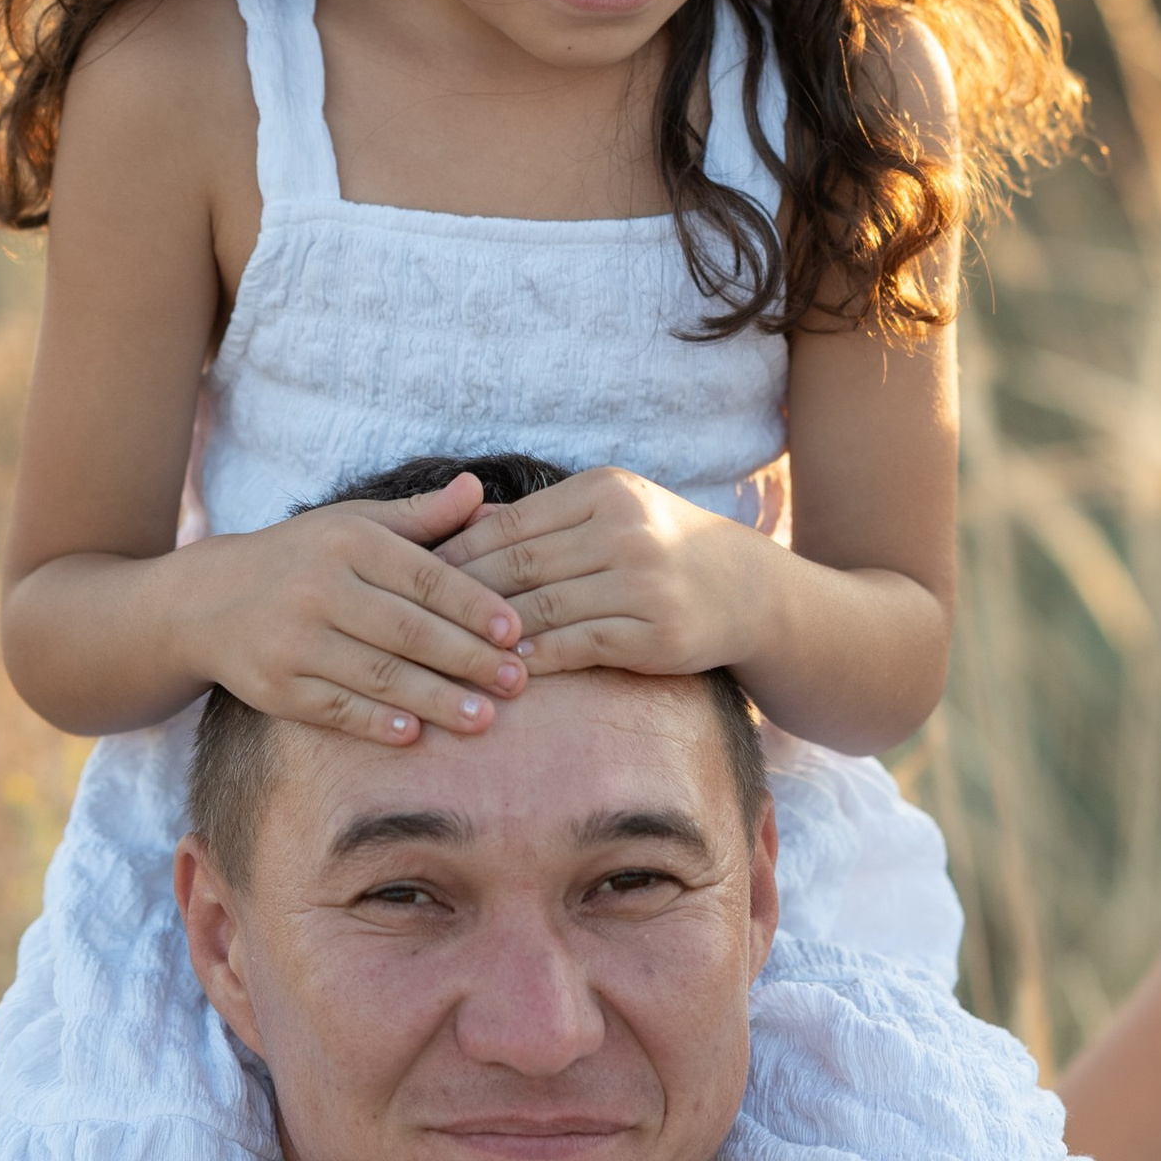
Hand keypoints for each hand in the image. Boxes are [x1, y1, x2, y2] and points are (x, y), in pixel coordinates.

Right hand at [203, 479, 529, 746]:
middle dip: (468, 659)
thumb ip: (421, 516)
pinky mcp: (275, 687)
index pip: (425, 576)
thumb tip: (480, 490)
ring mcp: (293, 641)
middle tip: (518, 682)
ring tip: (485, 718)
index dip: (475, 605)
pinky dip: (377, 723)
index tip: (516, 632)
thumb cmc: (303, 558)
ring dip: (437, 700)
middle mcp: (318, 587)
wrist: (207, 602)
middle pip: (408, 630)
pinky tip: (416, 734)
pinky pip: (336, 709)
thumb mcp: (354, 524)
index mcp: (347, 542)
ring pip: (379, 675)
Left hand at [436, 470, 775, 681]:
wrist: (747, 589)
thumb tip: (461, 524)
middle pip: (520, 567)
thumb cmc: (661, 546)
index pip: (510, 524)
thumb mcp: (611, 511)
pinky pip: (581, 645)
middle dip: (462, 596)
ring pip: (545, 609)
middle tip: (414, 620)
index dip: (457, 553)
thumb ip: (542, 520)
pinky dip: (540, 658)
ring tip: (449, 651)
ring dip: (493, 635)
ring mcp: (644, 582)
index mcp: (605, 490)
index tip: (413, 578)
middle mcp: (625, 529)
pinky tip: (509, 669)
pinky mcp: (658, 632)